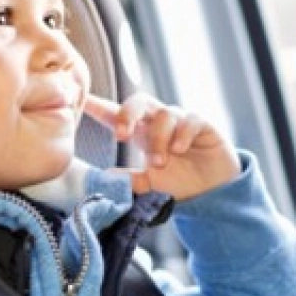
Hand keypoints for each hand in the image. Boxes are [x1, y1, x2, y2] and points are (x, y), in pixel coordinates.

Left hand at [82, 93, 239, 199]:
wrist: (213, 193)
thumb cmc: (180, 184)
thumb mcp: (149, 185)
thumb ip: (128, 181)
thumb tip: (102, 178)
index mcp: (141, 133)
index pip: (117, 115)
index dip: (99, 107)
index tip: (81, 101)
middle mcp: (158, 123)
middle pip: (138, 101)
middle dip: (127, 114)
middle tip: (122, 135)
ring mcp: (181, 121)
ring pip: (164, 114)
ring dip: (158, 138)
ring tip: (160, 162)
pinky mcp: (202, 125)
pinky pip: (189, 120)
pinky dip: (181, 134)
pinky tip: (179, 150)